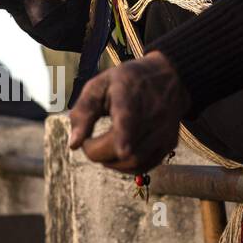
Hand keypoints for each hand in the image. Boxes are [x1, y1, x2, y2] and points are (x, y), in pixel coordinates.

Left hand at [67, 50, 190, 172]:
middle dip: (97, 152)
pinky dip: (126, 166)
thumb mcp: (99, 86)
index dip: (125, 135)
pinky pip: (144, 166)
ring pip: (133, 163)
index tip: (122, 149)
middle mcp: (152, 115)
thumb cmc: (126, 82)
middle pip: (123, 149)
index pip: (129, 118)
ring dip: (110, 162)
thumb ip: (83, 113)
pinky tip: (117, 152)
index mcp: (130, 94)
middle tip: (88, 141)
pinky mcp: (169, 144)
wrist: (169, 77)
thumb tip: (74, 145)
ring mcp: (163, 132)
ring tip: (102, 146)